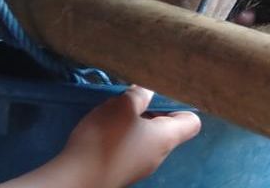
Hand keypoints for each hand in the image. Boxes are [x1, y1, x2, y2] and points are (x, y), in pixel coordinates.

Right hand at [1, 86, 200, 187]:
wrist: (77, 179)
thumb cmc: (107, 139)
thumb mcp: (124, 105)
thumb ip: (141, 94)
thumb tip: (149, 90)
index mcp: (167, 138)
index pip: (192, 122)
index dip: (183, 105)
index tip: (165, 92)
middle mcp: (159, 155)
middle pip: (168, 128)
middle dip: (154, 109)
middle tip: (136, 95)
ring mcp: (141, 165)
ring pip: (147, 138)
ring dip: (136, 121)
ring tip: (118, 108)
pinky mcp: (123, 170)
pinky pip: (132, 148)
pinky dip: (124, 135)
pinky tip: (106, 127)